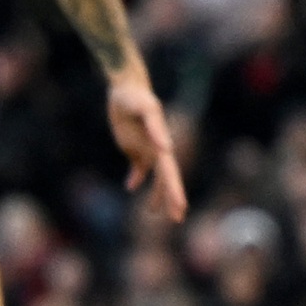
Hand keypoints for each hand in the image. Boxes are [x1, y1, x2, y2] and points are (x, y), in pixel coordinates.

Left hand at [105, 76, 188, 221]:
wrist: (126, 87)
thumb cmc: (135, 97)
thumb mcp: (144, 108)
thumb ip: (154, 126)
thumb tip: (166, 149)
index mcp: (161, 144)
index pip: (170, 172)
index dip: (174, 190)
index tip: (180, 207)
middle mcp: (157, 149)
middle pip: (167, 179)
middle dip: (172, 198)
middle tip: (177, 218)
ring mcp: (147, 149)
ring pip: (154, 177)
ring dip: (156, 194)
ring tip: (154, 213)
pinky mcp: (134, 147)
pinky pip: (137, 168)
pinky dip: (136, 178)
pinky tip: (131, 187)